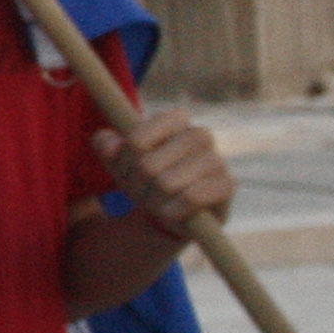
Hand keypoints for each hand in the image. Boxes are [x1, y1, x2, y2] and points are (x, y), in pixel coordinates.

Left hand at [92, 106, 234, 236]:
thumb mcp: (119, 162)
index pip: (136, 138)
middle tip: (141, 191)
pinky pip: (192, 198)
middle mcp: (200, 134)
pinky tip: (172, 213)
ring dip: (153, 201)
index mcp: (174, 119)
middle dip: (136, 186)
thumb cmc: (145, 179)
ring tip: (157, 202)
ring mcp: (216, 159)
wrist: (172, 212)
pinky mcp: (226, 185)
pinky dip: (174, 211)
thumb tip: (109, 143)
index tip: (126, 167)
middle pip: (147, 165)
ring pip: (167, 183)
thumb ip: (106, 146)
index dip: (125, 161)